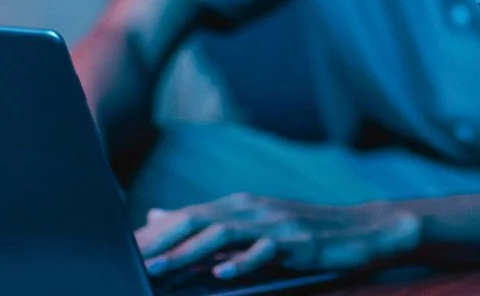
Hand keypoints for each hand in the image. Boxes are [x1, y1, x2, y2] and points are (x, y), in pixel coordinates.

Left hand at [136, 194, 420, 279]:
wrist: (362, 229)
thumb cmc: (303, 232)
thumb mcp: (252, 222)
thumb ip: (206, 221)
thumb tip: (158, 214)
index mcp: (238, 205)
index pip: (186, 217)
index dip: (152, 235)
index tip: (118, 253)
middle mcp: (251, 208)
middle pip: (196, 220)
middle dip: (159, 242)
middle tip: (127, 262)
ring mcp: (274, 223)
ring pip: (222, 234)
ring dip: (187, 252)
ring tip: (158, 269)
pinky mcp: (296, 240)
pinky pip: (264, 251)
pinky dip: (241, 262)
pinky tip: (221, 274)